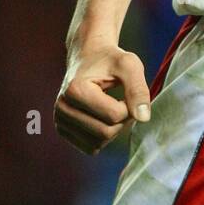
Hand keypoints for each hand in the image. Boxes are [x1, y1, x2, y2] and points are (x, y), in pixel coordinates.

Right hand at [54, 40, 150, 155]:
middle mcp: (62, 108)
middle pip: (105, 133)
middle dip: (122, 121)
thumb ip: (138, 89)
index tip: (128, 92)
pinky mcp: (63, 131)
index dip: (129, 107)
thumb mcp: (129, 65)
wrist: (89, 57)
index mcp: (75, 90)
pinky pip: (91, 147)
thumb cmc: (110, 60)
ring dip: (113, 129)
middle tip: (124, 102)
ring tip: (113, 108)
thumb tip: (143, 118)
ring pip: (98, 144)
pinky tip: (103, 118)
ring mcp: (60, 121)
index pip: (114, 116)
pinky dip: (103, 137)